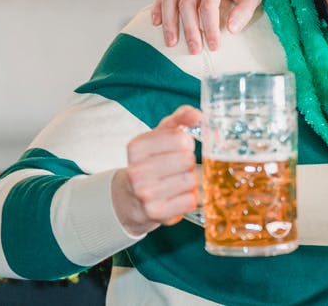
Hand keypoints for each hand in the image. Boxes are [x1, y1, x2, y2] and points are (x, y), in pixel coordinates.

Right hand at [112, 105, 202, 235]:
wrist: (129, 198)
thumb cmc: (151, 161)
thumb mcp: (160, 136)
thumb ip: (180, 119)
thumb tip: (197, 115)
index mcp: (136, 147)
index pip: (180, 139)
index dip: (186, 142)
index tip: (179, 147)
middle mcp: (136, 171)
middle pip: (187, 159)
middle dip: (188, 162)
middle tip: (178, 166)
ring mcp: (145, 194)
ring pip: (191, 180)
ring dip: (190, 180)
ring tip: (176, 181)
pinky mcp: (156, 213)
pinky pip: (191, 200)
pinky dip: (190, 197)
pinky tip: (177, 195)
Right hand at [151, 0, 275, 52]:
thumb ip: (244, 11)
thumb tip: (231, 30)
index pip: (208, 7)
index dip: (209, 28)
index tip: (214, 46)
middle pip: (186, 5)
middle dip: (189, 30)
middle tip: (194, 50)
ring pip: (170, 0)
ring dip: (169, 22)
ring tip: (171, 43)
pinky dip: (158, 8)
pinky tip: (156, 23)